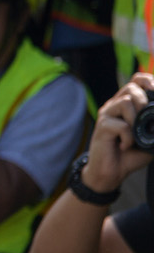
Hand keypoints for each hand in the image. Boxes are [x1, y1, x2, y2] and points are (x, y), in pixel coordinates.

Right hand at [81, 73, 153, 192]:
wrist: (111, 172)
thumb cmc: (130, 154)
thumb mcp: (151, 139)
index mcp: (127, 105)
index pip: (137, 80)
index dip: (149, 81)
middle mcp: (115, 105)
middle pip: (131, 87)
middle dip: (144, 101)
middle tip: (146, 120)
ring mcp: (107, 115)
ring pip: (125, 102)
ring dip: (136, 119)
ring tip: (135, 135)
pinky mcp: (102, 126)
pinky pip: (121, 125)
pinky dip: (129, 138)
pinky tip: (125, 145)